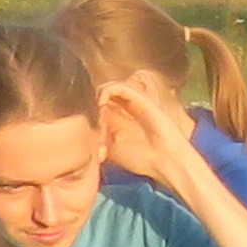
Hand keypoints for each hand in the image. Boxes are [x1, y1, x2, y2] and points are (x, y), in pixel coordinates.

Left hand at [94, 74, 206, 196]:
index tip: (92, 142)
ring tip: (99, 122)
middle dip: (90, 114)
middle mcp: (122, 108)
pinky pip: (117, 86)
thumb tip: (80, 131)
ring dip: (96, 104)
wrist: (166, 160)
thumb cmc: (142, 158)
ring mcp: (130, 102)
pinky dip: (105, 92)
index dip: (87, 121)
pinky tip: (102, 106)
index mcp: (115, 119)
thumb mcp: (112, 149)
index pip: (92, 109)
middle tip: (96, 135)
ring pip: (104, 90)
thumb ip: (98, 137)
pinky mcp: (139, 97)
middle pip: (95, 98)